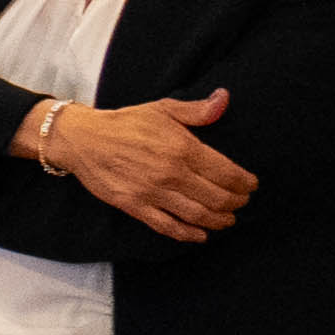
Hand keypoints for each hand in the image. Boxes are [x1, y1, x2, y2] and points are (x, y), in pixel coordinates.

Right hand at [47, 90, 251, 238]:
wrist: (83, 139)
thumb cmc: (125, 123)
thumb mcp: (162, 109)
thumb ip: (196, 110)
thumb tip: (224, 99)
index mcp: (182, 147)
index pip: (226, 172)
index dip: (244, 183)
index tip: (251, 185)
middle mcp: (171, 173)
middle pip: (217, 197)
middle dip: (236, 203)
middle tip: (241, 203)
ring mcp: (152, 192)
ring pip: (197, 215)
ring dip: (218, 221)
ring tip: (227, 220)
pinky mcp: (135, 206)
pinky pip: (167, 226)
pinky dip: (188, 234)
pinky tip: (200, 235)